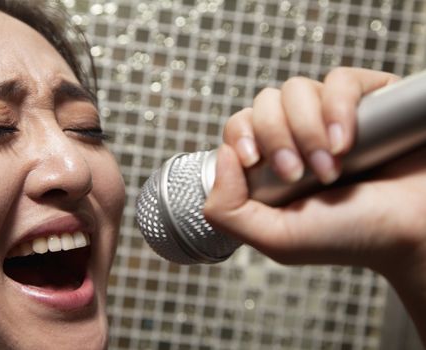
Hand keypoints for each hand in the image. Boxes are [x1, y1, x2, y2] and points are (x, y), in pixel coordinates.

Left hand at [204, 67, 425, 282]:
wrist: (414, 232)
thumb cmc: (349, 237)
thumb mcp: (276, 239)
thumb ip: (229, 211)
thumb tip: (225, 155)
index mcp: (272, 163)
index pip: (239, 126)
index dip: (242, 136)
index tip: (258, 162)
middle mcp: (297, 135)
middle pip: (264, 103)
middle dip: (278, 138)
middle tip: (302, 174)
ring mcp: (330, 115)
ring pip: (295, 89)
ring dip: (308, 129)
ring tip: (333, 166)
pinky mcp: (366, 99)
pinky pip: (339, 80)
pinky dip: (338, 108)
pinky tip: (348, 142)